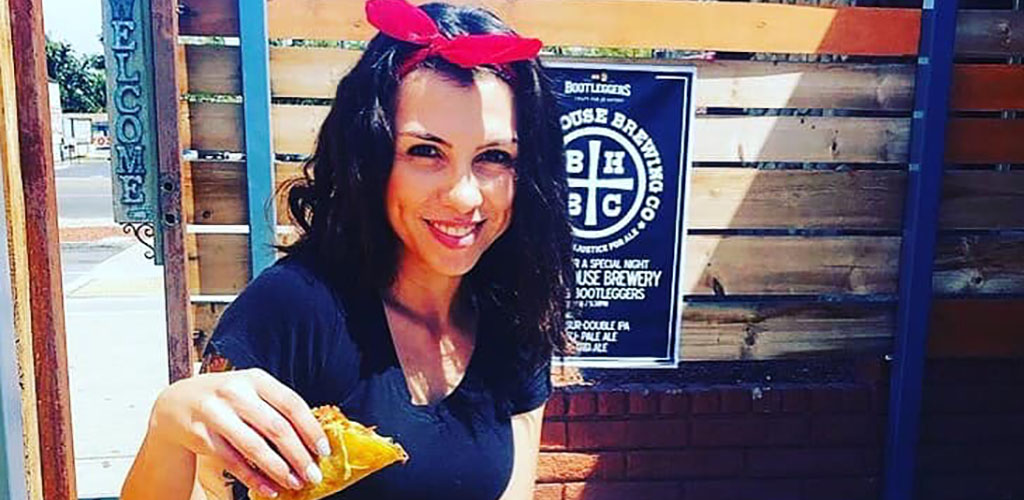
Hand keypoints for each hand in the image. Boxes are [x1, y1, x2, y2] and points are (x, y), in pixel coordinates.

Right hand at [148, 368, 331, 497]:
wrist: (175, 404)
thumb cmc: (224, 398)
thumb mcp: (250, 391)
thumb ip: (276, 407)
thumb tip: (311, 439)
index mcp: (255, 379)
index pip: (291, 403)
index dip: (310, 429)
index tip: (323, 450)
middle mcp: (235, 393)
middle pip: (276, 428)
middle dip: (299, 455)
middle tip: (313, 474)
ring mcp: (216, 414)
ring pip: (254, 447)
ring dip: (278, 469)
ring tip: (295, 483)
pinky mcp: (201, 436)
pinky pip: (233, 462)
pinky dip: (254, 478)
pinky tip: (269, 488)